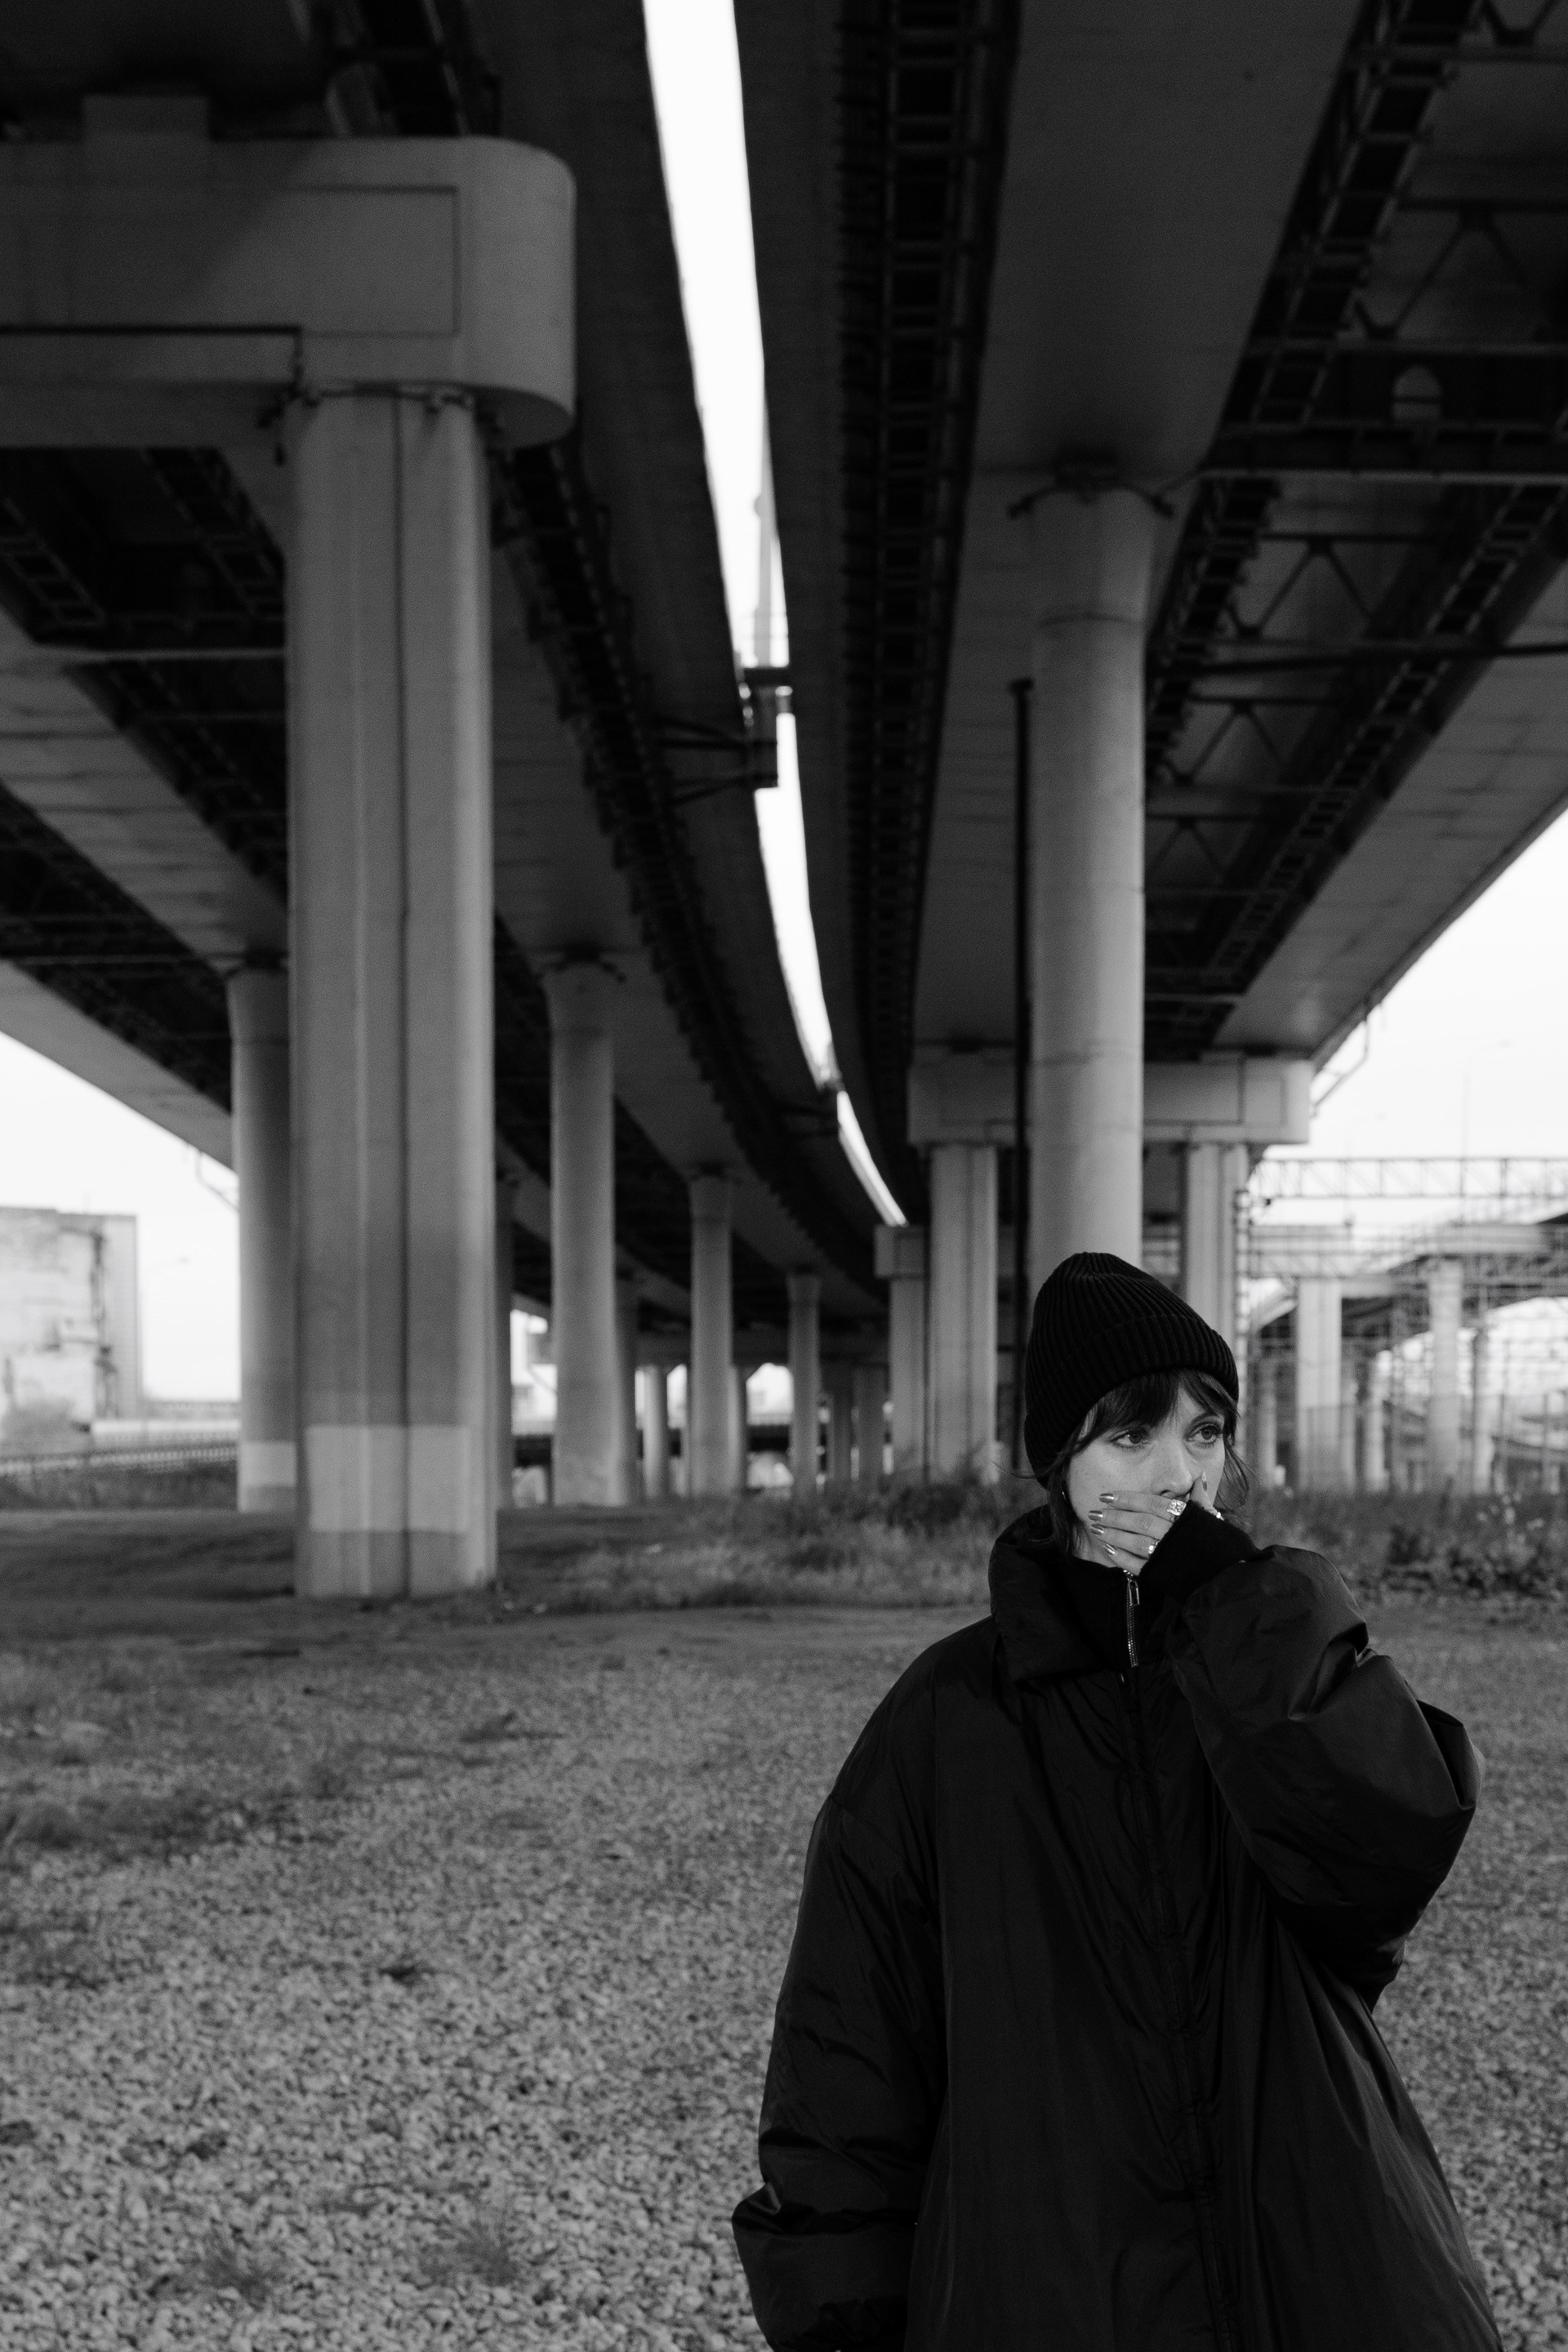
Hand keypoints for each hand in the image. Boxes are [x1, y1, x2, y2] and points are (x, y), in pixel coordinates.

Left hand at [1085, 1475, 1214, 1574]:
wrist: (1229, 1577)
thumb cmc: (1220, 1544)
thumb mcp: (1212, 1517)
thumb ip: (1201, 1496)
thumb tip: (1198, 1475)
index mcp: (1185, 1517)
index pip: (1151, 1503)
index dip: (1127, 1499)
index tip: (1107, 1496)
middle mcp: (1174, 1534)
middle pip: (1140, 1521)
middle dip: (1115, 1516)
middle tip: (1095, 1512)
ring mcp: (1168, 1554)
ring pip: (1136, 1541)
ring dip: (1114, 1534)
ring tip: (1096, 1528)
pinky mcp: (1163, 1574)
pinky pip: (1138, 1564)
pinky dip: (1122, 1557)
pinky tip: (1108, 1549)